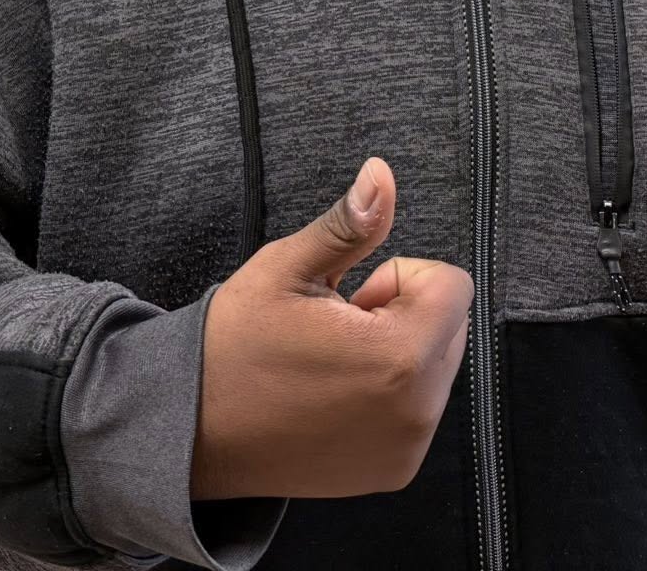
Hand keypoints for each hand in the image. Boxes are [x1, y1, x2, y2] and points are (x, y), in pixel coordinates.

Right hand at [191, 158, 472, 500]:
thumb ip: (347, 225)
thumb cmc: (233, 346)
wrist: (194, 430)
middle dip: (403, 313)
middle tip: (337, 326)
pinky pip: (417, 411)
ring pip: (435, 368)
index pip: (452, 286)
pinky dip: (389, 395)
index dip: (400, 276)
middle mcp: (416, 411)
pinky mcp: (394, 471)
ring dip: (397, 353)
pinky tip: (333, 394)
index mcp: (397, 356)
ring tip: (332, 361)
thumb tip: (381, 175)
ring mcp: (407, 448)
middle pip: (450, 327)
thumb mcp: (285, 270)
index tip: (350, 295)